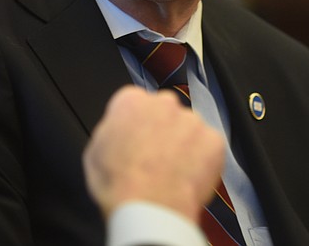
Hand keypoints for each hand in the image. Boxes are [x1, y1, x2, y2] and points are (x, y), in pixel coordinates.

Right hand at [82, 85, 224, 222]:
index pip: (136, 102)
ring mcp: (191, 120)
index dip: (137, 123)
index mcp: (131, 100)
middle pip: (165, 110)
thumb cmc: (118, 183)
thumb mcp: (95, 150)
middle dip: (163, 128)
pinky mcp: (213, 140)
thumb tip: (120, 130)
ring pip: (189, 128)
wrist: (149, 208)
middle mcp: (163, 102)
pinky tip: (190, 176)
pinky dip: (204, 158)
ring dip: (184, 142)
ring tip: (174, 171)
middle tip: (157, 156)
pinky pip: (210, 145)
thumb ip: (111, 129)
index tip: (138, 139)